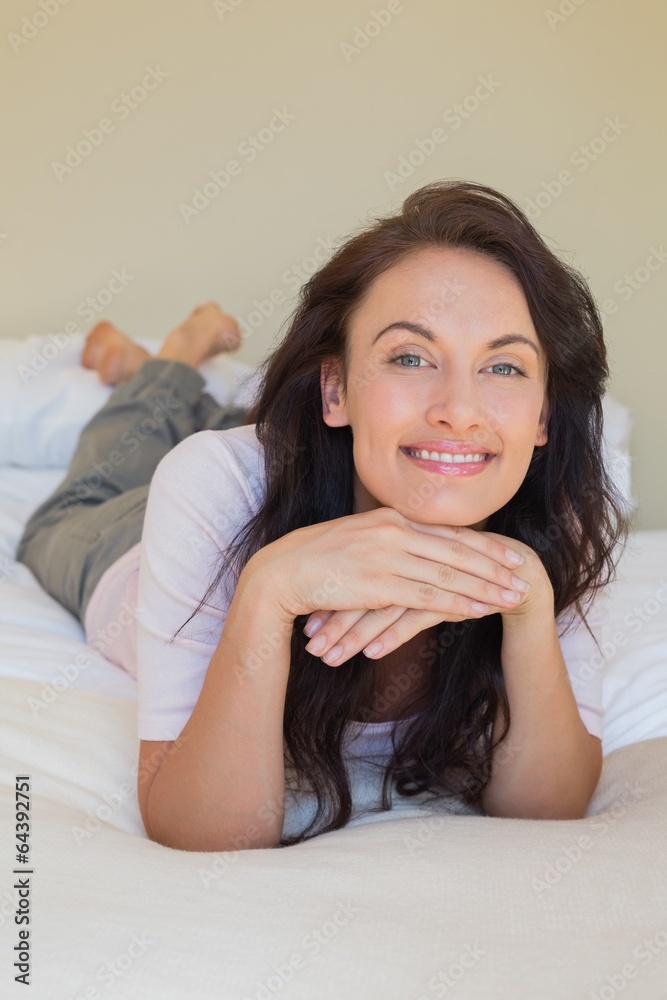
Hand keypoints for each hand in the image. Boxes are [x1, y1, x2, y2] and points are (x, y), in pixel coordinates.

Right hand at [250, 509, 534, 635]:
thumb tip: (412, 551)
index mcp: (390, 517)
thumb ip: (387, 542)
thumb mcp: (357, 540)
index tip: (510, 553)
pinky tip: (478, 611)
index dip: (482, 544)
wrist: (281, 572)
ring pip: (449, 573)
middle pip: (457, 550)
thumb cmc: (315, 559)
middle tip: (524, 574)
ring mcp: (387, 555)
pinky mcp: (378, 582)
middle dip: (494, 565)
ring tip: (512, 597)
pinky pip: (427, 595)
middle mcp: (394, 531)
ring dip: (484, 587)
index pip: (447, 533)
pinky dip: (457, 603)